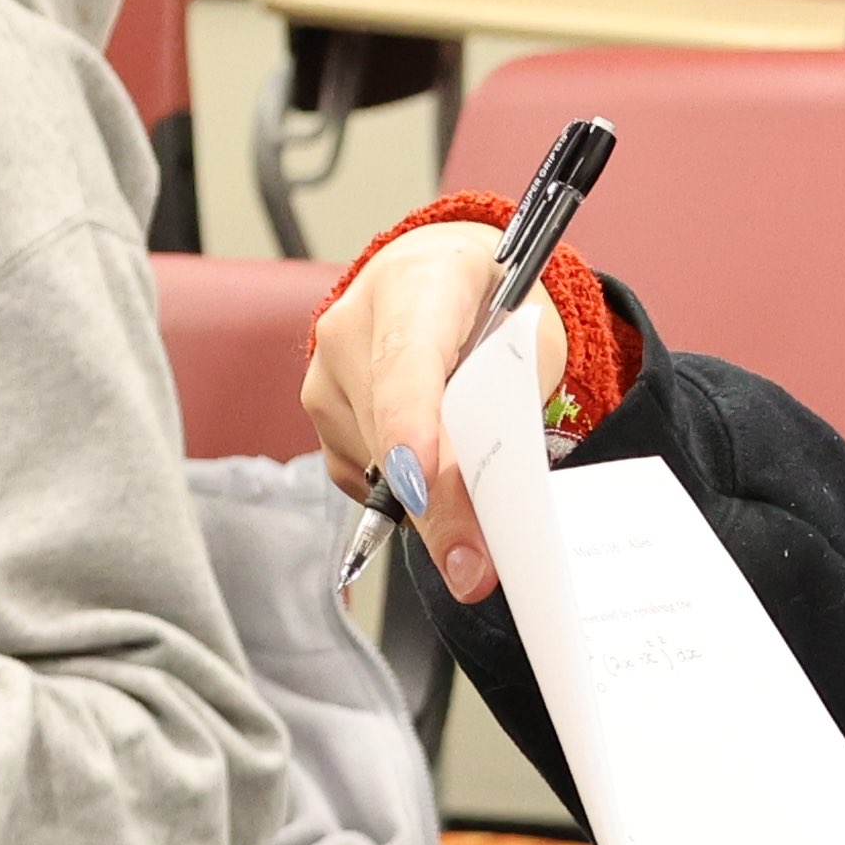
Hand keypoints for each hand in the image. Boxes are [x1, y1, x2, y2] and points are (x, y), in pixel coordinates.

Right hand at [298, 220, 513, 600]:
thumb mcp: (526, 335)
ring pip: (377, 466)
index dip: (411, 424)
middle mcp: (351, 327)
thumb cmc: (491, 303)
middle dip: (436, 507)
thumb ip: (512, 396)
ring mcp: (323, 372)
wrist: (435, 277)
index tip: (420, 478)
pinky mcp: (318, 414)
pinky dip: (404, 490)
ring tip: (476, 485)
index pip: (406, 362)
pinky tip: (432, 463)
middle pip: (390, 435)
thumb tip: (494, 492)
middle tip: (475, 567)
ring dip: (428, 499)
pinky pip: (363, 476)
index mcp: (415, 288)